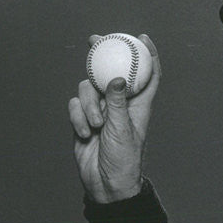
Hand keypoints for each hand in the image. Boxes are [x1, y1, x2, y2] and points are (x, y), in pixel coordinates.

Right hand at [67, 33, 160, 202]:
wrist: (105, 184)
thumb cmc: (122, 161)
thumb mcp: (121, 130)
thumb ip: (117, 103)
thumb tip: (119, 78)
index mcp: (138, 106)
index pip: (147, 76)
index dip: (147, 55)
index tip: (142, 37)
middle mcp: (120, 105)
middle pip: (111, 73)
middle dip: (102, 56)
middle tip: (94, 41)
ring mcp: (101, 112)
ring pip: (88, 89)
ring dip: (88, 105)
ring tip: (95, 125)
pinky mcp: (84, 120)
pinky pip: (75, 107)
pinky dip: (77, 118)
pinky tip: (83, 133)